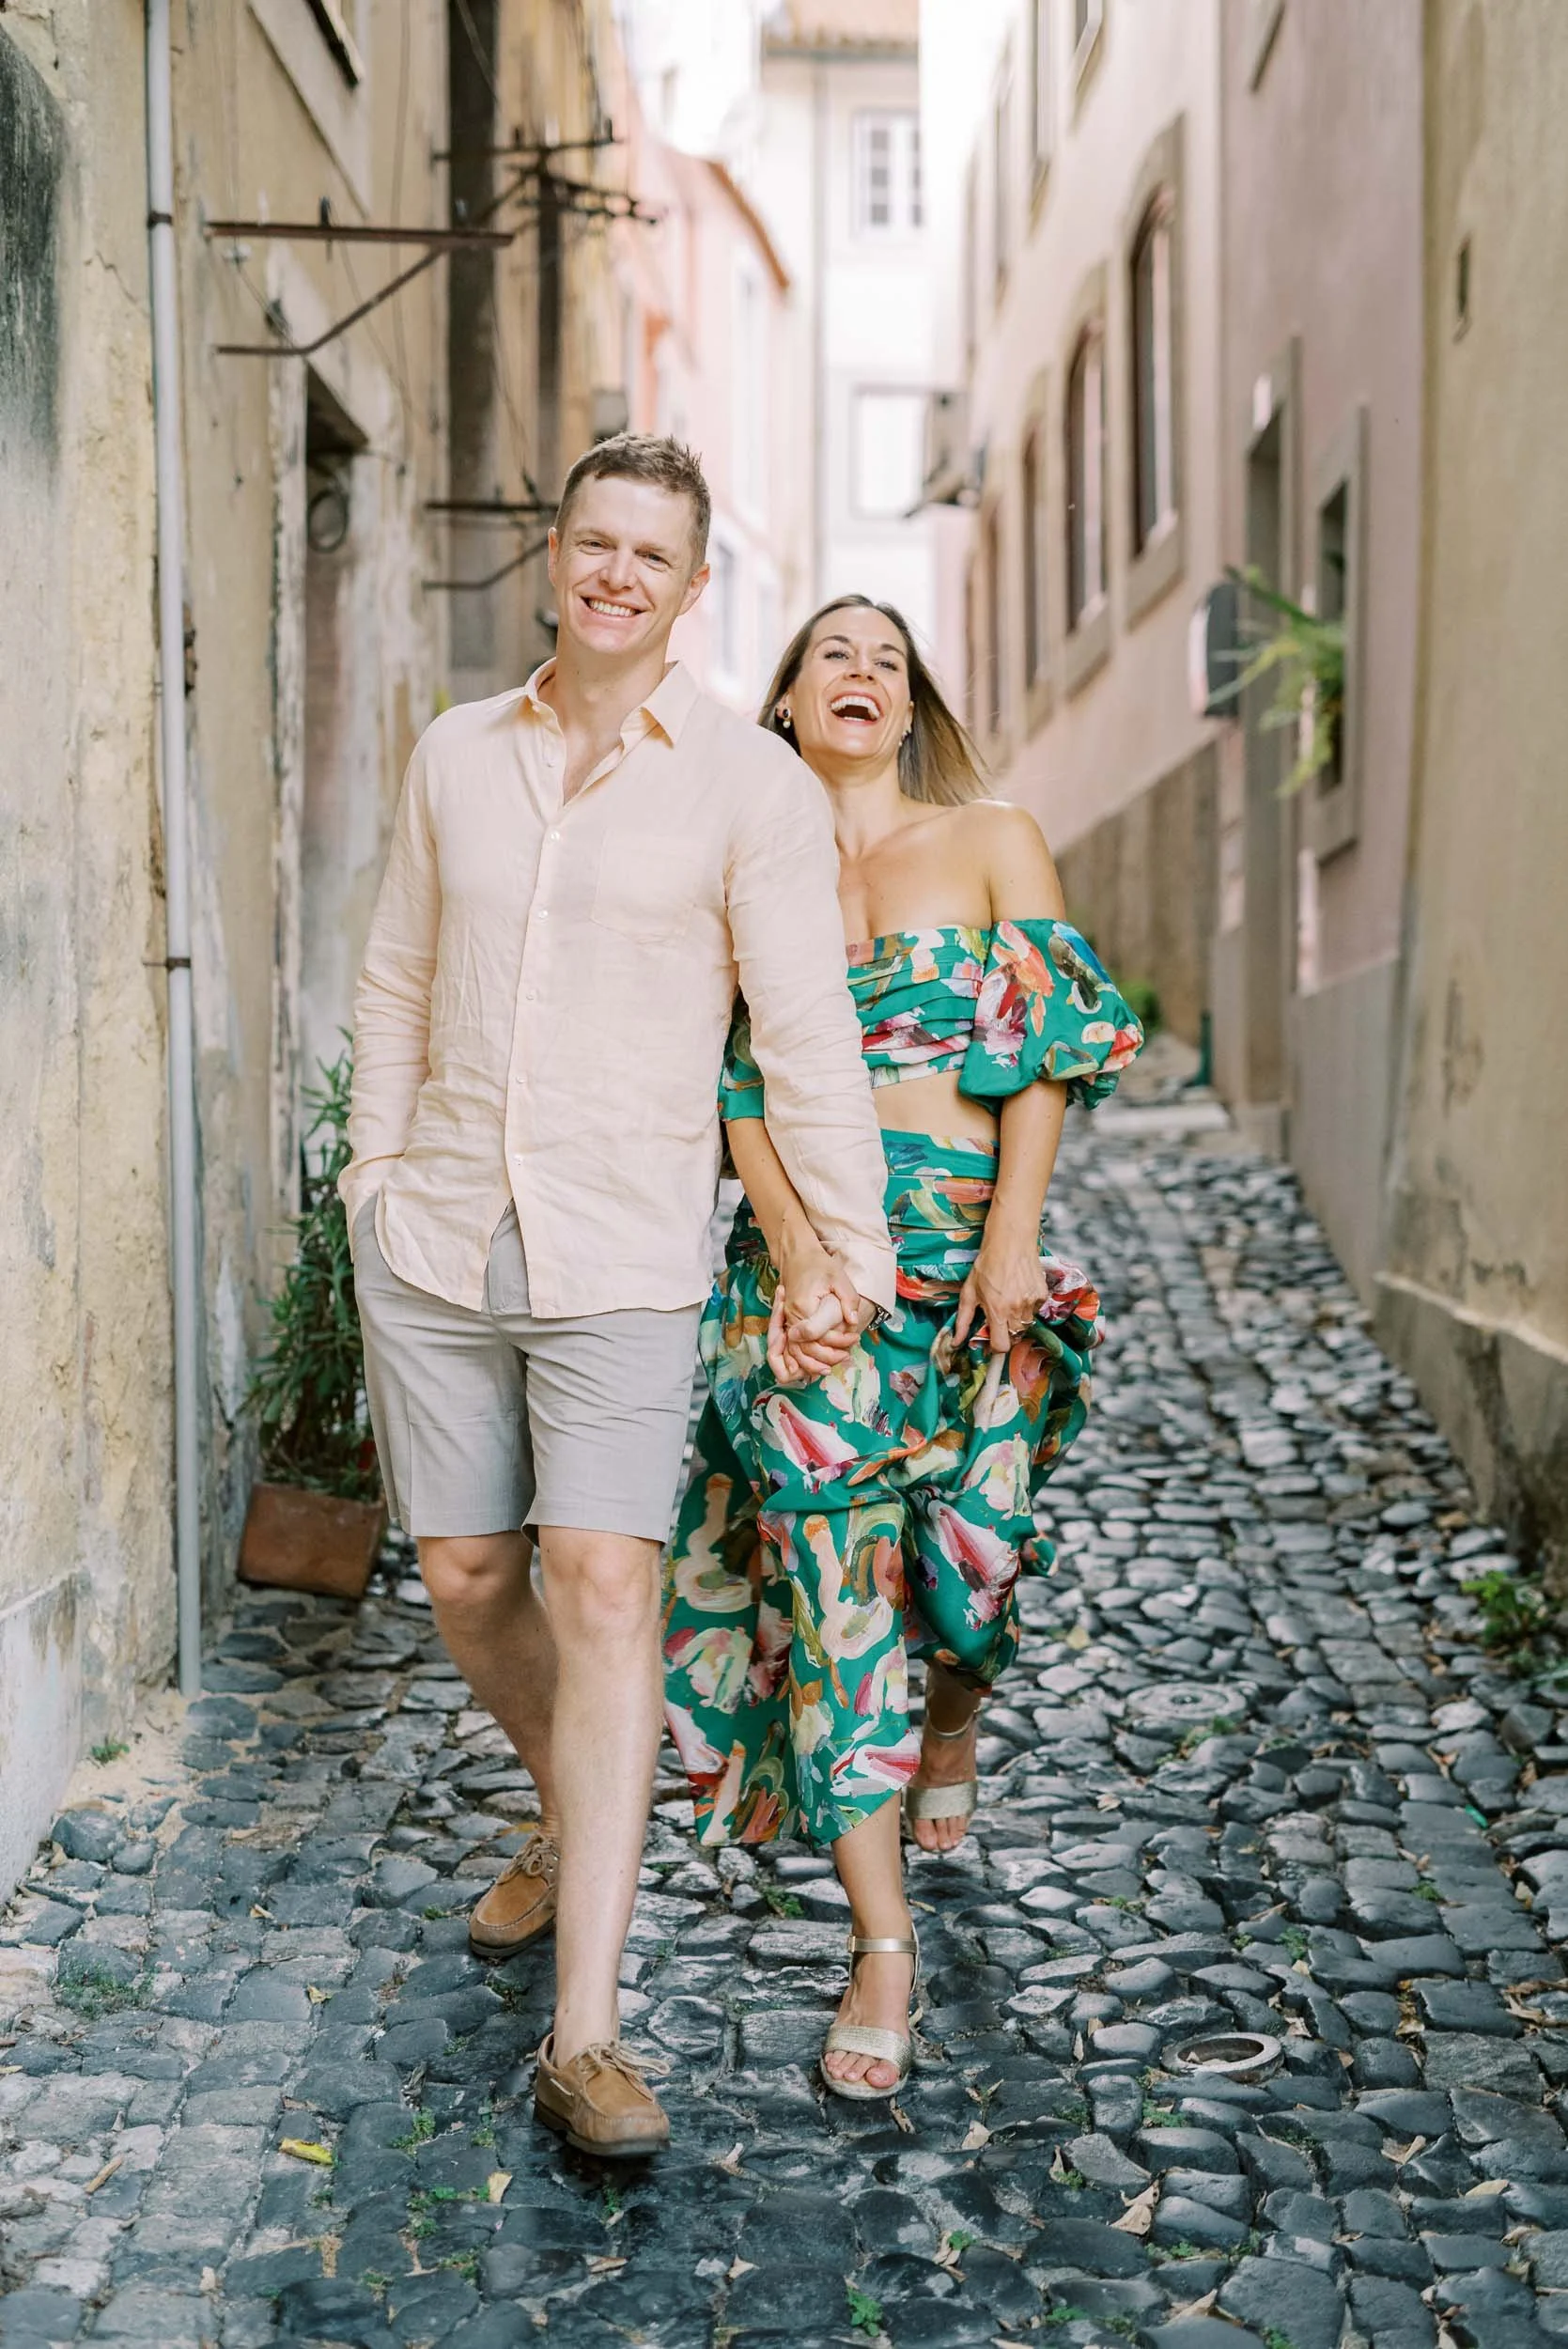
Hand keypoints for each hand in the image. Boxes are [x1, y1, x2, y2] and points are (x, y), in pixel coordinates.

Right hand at [769, 1223, 869, 1383]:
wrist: (797, 1257)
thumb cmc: (819, 1265)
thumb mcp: (838, 1277)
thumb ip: (848, 1299)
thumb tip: (853, 1321)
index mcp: (803, 1307)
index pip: (817, 1335)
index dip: (838, 1341)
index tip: (855, 1336)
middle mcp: (792, 1317)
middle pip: (807, 1349)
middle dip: (829, 1356)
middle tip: (849, 1353)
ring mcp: (788, 1321)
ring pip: (799, 1352)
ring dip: (818, 1361)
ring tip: (840, 1358)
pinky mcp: (789, 1323)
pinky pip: (796, 1346)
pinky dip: (809, 1356)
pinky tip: (826, 1358)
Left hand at [954, 1219, 1051, 1355]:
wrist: (1010, 1241)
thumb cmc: (987, 1264)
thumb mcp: (969, 1291)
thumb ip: (963, 1320)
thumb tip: (956, 1341)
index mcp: (997, 1310)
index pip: (1001, 1346)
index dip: (996, 1345)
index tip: (992, 1338)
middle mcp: (1016, 1309)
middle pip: (1014, 1336)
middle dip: (1005, 1330)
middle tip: (999, 1315)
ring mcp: (1031, 1302)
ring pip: (1025, 1324)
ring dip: (1016, 1319)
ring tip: (1008, 1300)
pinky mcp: (1042, 1294)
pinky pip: (1034, 1311)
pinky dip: (1027, 1306)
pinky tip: (1018, 1291)